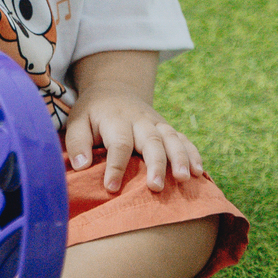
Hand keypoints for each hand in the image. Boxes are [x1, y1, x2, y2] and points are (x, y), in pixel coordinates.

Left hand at [64, 85, 203, 194]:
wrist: (112, 89)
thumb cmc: (92, 113)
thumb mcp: (77, 121)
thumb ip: (77, 142)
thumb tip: (81, 166)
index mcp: (116, 119)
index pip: (118, 143)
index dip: (116, 166)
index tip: (111, 188)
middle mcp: (139, 120)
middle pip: (151, 140)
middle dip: (155, 163)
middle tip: (156, 187)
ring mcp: (156, 123)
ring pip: (171, 138)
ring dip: (180, 158)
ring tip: (185, 179)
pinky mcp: (166, 128)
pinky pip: (183, 139)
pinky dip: (193, 153)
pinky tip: (200, 172)